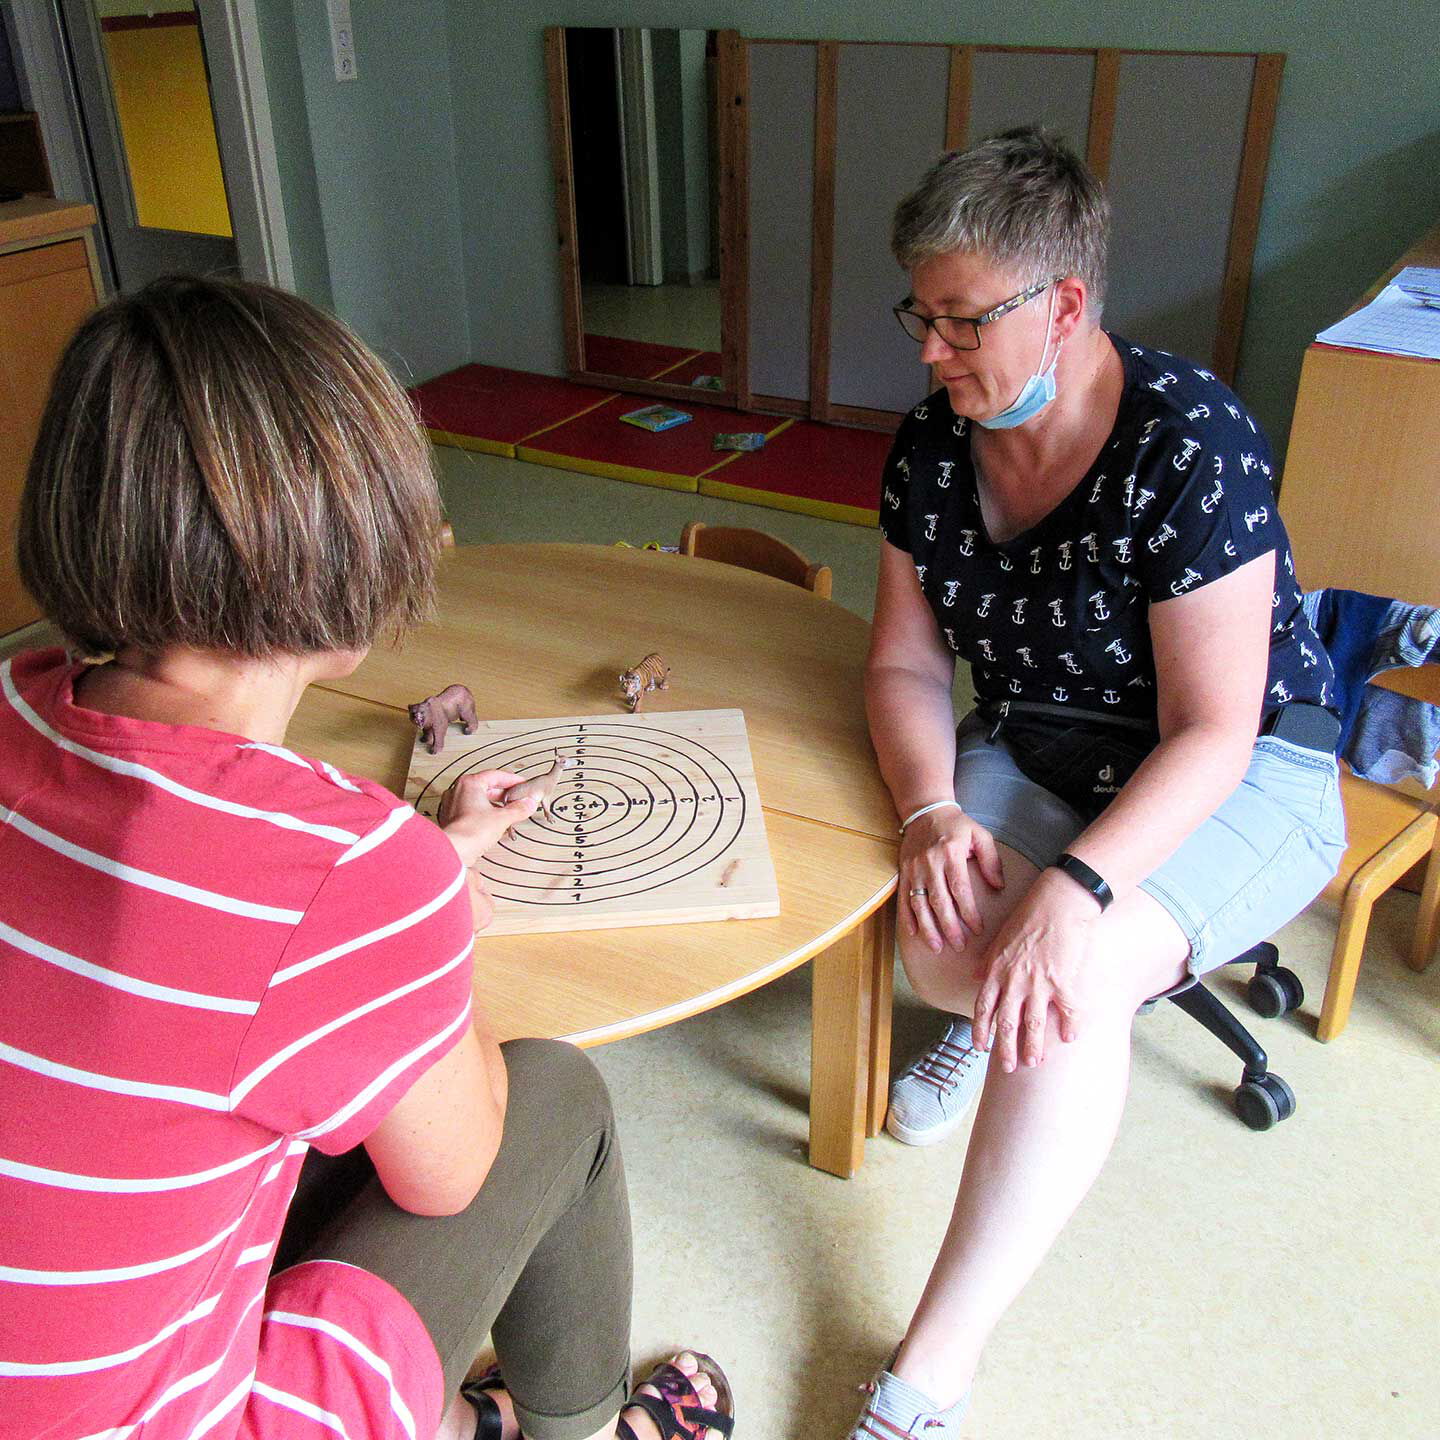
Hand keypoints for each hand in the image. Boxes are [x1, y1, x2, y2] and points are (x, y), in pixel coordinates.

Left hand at [436, 771, 538, 931]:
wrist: (455, 851)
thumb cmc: (471, 831)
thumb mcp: (503, 818)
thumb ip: (519, 808)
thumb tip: (529, 803)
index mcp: (469, 784)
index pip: (496, 775)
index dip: (512, 780)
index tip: (522, 784)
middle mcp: (457, 791)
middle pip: (486, 787)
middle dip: (504, 794)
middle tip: (517, 798)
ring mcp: (452, 805)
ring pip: (478, 800)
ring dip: (494, 805)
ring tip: (507, 812)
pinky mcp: (451, 819)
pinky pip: (470, 811)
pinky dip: (483, 814)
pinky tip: (493, 822)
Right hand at [900, 808, 1003, 952]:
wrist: (925, 811)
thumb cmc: (956, 825)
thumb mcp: (980, 835)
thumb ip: (991, 861)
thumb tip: (999, 886)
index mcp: (950, 854)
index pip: (960, 889)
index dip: (968, 912)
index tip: (977, 929)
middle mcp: (930, 863)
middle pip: (939, 901)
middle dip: (949, 927)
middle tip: (959, 946)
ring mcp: (914, 869)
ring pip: (919, 903)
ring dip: (927, 928)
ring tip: (937, 947)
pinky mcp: (904, 872)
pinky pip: (904, 898)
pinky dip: (907, 918)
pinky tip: (915, 933)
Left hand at [971, 869, 1102, 1070]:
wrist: (1057, 902)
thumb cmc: (1029, 917)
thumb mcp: (1001, 939)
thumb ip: (989, 962)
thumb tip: (977, 976)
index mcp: (997, 971)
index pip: (984, 1008)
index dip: (981, 1030)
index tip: (981, 1047)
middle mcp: (1015, 981)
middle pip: (1007, 1023)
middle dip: (1006, 1049)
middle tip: (1008, 1067)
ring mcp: (1039, 983)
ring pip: (1034, 1024)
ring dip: (1033, 1047)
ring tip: (1034, 1062)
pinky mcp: (1063, 981)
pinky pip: (1067, 1012)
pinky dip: (1069, 1028)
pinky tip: (1069, 1039)